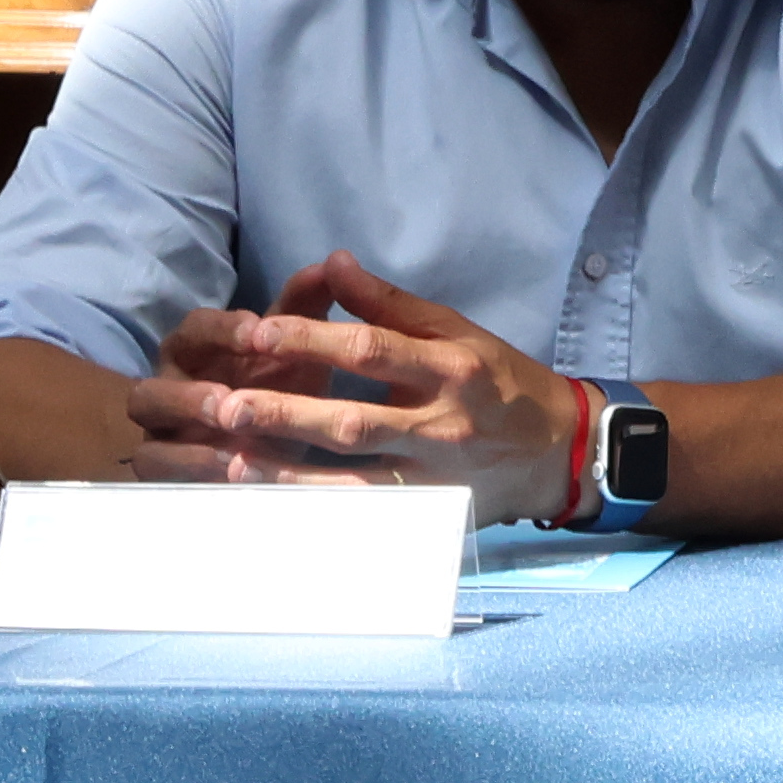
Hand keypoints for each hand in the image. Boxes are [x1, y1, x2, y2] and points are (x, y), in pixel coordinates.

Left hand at [122, 252, 593, 524]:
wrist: (558, 451)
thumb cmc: (499, 380)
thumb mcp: (457, 330)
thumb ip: (390, 303)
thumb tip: (332, 263)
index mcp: (451, 368)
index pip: (371, 351)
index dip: (311, 342)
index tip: (256, 333)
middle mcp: (443, 425)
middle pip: (353, 422)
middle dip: (285, 414)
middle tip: (224, 406)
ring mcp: (436, 479)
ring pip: (353, 482)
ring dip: (289, 475)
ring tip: (232, 463)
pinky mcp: (431, 515)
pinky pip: (367, 519)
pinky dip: (321, 515)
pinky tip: (276, 509)